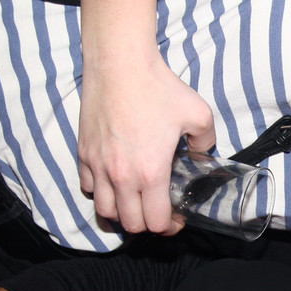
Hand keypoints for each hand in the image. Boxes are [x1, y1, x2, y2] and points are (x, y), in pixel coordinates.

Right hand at [77, 50, 215, 234]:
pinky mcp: (84, 152)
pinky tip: (114, 182)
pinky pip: (88, 187)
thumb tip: (204, 153)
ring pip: (104, 211)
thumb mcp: (199, 115)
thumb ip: (206, 141)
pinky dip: (101, 192)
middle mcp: (121, 176)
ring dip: (121, 214)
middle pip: (130, 224)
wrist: (120, 63)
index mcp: (151, 173)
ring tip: (135, 204)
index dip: (169, 226)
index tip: (176, 218)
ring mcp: (98, 166)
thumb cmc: (159, 88)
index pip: (155, 222)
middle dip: (147, 224)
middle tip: (158, 213)